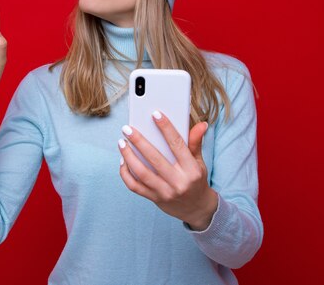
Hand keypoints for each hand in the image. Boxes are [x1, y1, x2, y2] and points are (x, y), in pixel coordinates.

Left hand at [118, 111, 218, 230]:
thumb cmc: (196, 180)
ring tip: (122, 143)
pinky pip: (135, 186)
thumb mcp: (199, 162)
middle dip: (139, 141)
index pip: (177, 144)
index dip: (166, 128)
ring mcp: (165, 192)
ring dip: (128, 156)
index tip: (155, 114)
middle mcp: (178, 181)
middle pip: (155, 158)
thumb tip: (201, 124)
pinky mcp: (154, 199)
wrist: (197, 209)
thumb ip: (196, 143)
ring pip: (142, 173)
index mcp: (191, 169)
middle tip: (127, 129)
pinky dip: (126, 173)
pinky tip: (123, 161)